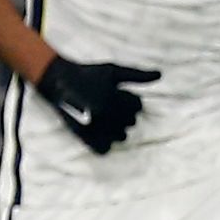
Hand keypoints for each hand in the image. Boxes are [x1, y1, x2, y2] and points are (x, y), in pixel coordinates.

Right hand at [32, 57, 158, 155]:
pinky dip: (104, 144)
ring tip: (106, 119)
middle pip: (130, 123)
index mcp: (114, 96)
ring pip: (121, 137)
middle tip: (110, 106)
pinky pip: (103, 149)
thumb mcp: (113, 70)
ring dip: (116, 130)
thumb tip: (160, 74)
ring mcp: (95, 126)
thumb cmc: (88, 73)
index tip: (120, 95)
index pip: (137, 106)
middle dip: (123, 115)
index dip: (129, 100)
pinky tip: (100, 134)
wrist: (59, 80)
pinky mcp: (84, 136)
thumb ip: (137, 75)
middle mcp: (106, 113)